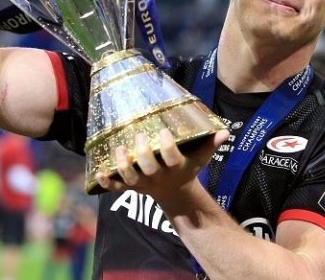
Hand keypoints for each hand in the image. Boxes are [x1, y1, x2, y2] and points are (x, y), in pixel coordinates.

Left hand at [96, 128, 229, 208]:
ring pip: (129, 178)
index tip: (165, 131)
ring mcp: (142, 183)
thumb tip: (225, 131)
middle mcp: (157, 177)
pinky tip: (98, 173)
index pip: (172, 158)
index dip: (168, 146)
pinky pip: (116, 188)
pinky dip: (107, 182)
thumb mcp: (200, 158)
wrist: (174, 193)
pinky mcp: (130, 187)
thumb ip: (211, 144)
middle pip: (148, 168)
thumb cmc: (186, 169)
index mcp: (175, 168)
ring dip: (122, 166)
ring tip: (119, 150)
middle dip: (143, 153)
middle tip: (140, 137)